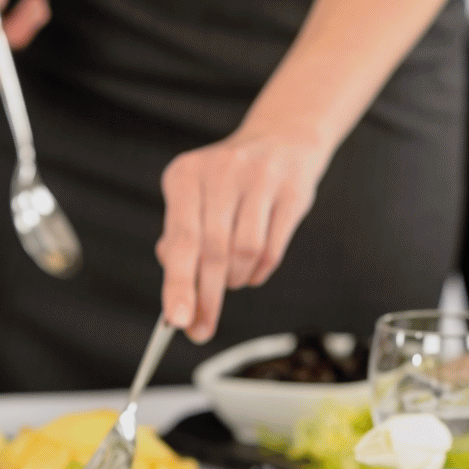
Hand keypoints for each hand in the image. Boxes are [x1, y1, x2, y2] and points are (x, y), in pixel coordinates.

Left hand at [156, 121, 332, 342]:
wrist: (281, 139)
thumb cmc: (228, 181)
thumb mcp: (193, 198)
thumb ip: (179, 240)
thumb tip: (176, 291)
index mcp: (186, 175)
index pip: (181, 240)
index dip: (178, 284)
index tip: (176, 320)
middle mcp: (222, 171)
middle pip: (212, 251)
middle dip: (206, 297)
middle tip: (200, 328)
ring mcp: (260, 179)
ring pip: (244, 253)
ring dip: (236, 280)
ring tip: (231, 280)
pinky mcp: (292, 191)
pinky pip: (272, 249)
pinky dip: (259, 272)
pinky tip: (251, 271)